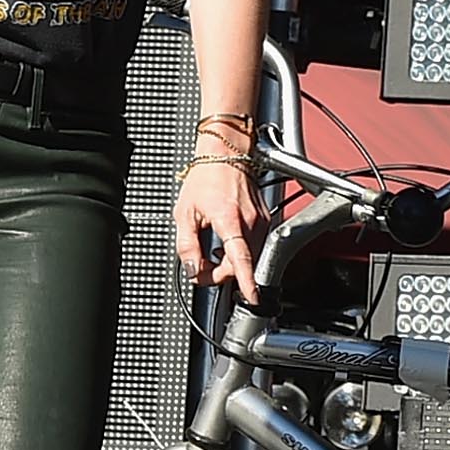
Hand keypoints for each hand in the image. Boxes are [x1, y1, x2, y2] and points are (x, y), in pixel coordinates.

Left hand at [175, 157, 263, 297]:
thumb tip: (193, 270)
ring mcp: (261, 219)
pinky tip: (227, 243)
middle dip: (222, 274)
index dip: (246, 280)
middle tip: (202, 269)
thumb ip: (187, 247)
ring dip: (232, 264)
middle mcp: (251, 221)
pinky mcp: (265, 218)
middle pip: (243, 263)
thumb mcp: (184, 213)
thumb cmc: (205, 177)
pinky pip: (254, 245)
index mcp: (230, 219)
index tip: (253, 296)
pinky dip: (240, 251)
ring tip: (213, 254)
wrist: (225, 153)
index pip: (241, 258)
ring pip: (250, 256)